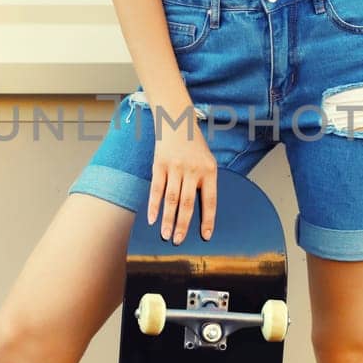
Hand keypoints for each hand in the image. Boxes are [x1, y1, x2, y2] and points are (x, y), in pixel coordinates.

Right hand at [147, 115, 217, 244]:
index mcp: (209, 171)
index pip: (210, 201)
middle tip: (178, 241)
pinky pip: (156, 189)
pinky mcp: (159, 165)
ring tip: (165, 235)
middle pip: (187, 203)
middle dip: (183, 225)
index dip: (208, 220)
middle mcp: (192, 170)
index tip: (206, 236)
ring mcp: (175, 167)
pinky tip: (152, 219)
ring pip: (171, 199)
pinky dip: (154, 206)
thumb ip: (205, 183)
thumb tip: (201, 211)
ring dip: (167, 219)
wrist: (178, 121)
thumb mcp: (207, 161)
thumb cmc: (194, 146)